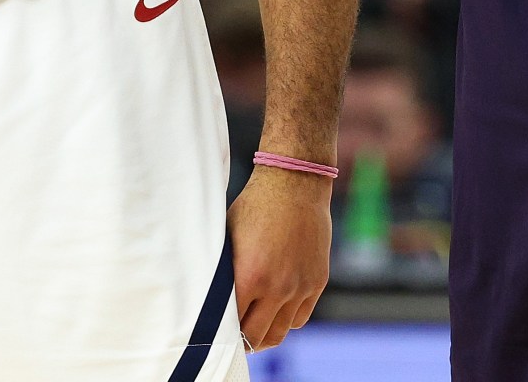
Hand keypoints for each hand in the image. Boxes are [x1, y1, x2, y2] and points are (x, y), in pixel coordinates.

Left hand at [228, 164, 331, 350]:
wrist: (295, 185)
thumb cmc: (254, 207)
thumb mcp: (229, 238)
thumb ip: (225, 273)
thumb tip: (211, 299)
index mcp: (250, 276)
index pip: (231, 324)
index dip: (221, 330)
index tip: (214, 330)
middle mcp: (277, 287)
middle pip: (255, 337)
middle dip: (241, 341)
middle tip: (232, 337)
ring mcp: (300, 286)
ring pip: (280, 333)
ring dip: (265, 337)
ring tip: (254, 331)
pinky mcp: (317, 282)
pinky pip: (299, 317)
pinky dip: (286, 320)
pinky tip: (275, 312)